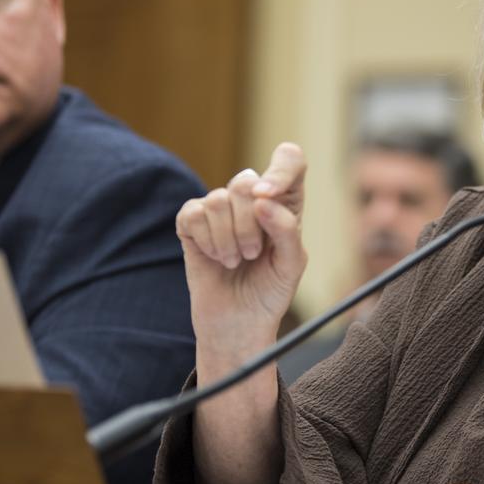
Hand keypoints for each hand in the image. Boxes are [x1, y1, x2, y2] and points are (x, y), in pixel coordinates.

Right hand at [176, 142, 307, 358]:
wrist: (239, 324)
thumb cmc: (270, 292)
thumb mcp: (292, 264)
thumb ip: (286, 229)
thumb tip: (262, 198)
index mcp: (284, 202)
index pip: (289, 159)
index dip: (279, 169)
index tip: (268, 197)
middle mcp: (252, 199)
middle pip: (245, 181)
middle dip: (249, 225)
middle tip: (253, 255)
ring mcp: (220, 209)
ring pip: (218, 198)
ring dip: (228, 238)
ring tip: (235, 261)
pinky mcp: (191, 223)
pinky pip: (193, 213)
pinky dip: (206, 240)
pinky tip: (215, 258)